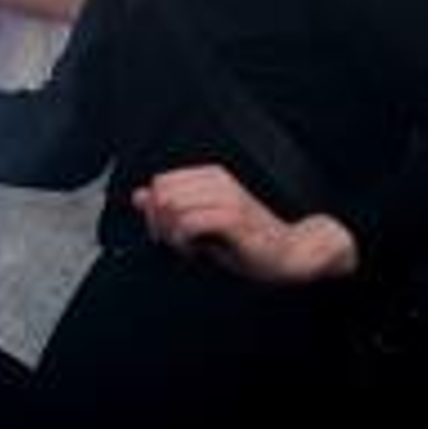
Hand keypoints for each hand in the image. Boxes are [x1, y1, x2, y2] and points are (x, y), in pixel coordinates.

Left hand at [131, 165, 355, 283]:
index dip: (154, 211)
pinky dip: (183, 242)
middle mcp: (218, 180)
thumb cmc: (246, 240)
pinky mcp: (233, 217)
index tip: (167, 233)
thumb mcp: (202, 221)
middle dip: (159, 223)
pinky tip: (195, 252)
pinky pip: (188, 223)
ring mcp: (227, 196)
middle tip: (177, 243)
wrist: (288, 253)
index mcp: (210, 176)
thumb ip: (171, 208)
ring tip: (188, 248)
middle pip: (162, 193)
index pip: (160, 182)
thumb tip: (139, 197)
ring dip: (171, 234)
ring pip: (172, 206)